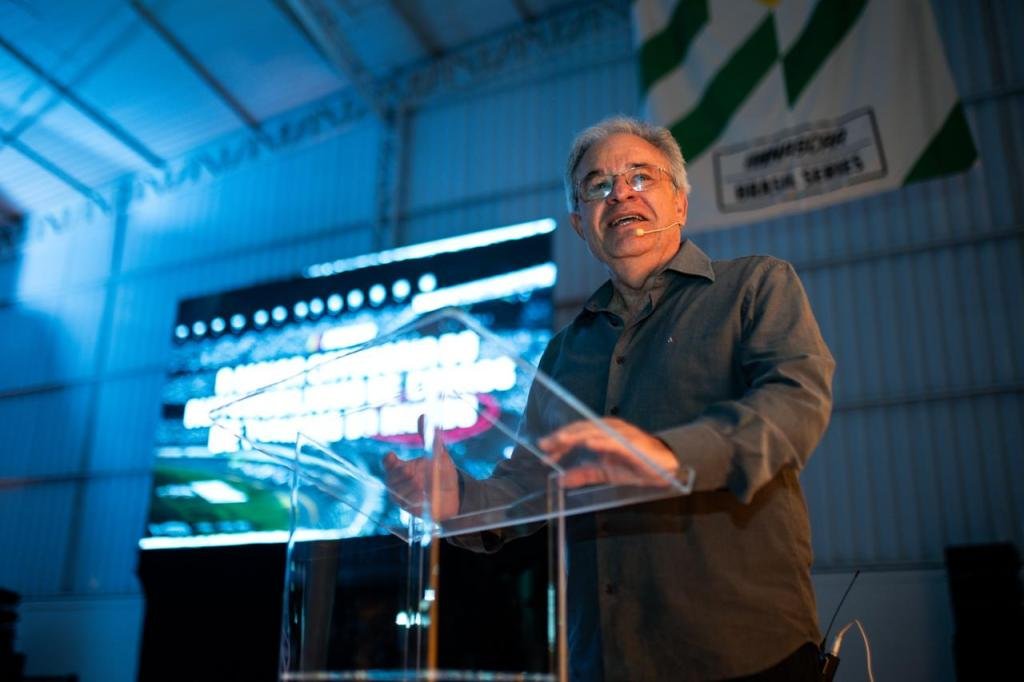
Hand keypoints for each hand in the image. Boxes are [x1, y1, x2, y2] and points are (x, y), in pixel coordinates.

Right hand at [383, 427, 459, 520]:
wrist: (454, 495)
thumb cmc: (442, 473)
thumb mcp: (440, 455)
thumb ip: (430, 438)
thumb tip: (422, 416)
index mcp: (402, 467)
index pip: (388, 463)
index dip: (388, 460)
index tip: (392, 456)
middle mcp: (398, 482)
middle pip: (390, 478)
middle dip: (401, 474)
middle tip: (413, 471)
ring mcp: (402, 496)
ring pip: (397, 492)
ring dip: (409, 487)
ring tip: (422, 484)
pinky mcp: (408, 508)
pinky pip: (406, 504)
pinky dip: (414, 498)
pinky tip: (423, 495)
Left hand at [537, 417, 679, 488]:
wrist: (667, 466)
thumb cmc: (636, 465)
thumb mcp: (606, 472)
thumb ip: (584, 474)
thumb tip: (561, 481)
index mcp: (602, 432)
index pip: (576, 433)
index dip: (559, 442)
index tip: (544, 453)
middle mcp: (610, 429)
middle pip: (581, 429)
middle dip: (562, 437)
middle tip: (545, 446)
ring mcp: (621, 434)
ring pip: (594, 431)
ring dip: (576, 435)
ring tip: (560, 440)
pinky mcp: (633, 444)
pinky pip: (615, 441)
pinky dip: (601, 441)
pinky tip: (589, 443)